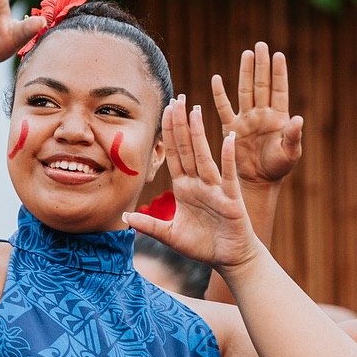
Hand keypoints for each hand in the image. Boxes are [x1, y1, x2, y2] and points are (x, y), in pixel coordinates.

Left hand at [127, 99, 259, 273]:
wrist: (230, 259)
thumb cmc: (203, 246)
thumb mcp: (169, 235)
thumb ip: (149, 225)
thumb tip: (125, 216)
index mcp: (185, 188)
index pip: (174, 155)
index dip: (168, 133)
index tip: (165, 110)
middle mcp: (199, 184)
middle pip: (187, 149)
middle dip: (181, 124)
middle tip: (178, 98)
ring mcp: (215, 189)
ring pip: (204, 157)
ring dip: (199, 134)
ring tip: (195, 110)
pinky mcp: (231, 199)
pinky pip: (228, 175)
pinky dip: (227, 158)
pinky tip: (227, 139)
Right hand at [210, 44, 303, 186]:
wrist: (258, 180)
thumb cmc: (278, 167)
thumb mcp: (290, 153)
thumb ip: (293, 136)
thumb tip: (299, 119)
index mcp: (279, 117)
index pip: (279, 90)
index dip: (279, 73)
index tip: (278, 55)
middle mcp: (262, 113)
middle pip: (261, 84)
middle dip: (261, 65)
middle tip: (260, 45)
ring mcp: (247, 118)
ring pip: (245, 90)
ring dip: (245, 72)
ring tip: (246, 53)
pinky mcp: (232, 127)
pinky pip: (224, 108)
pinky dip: (220, 94)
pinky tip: (216, 79)